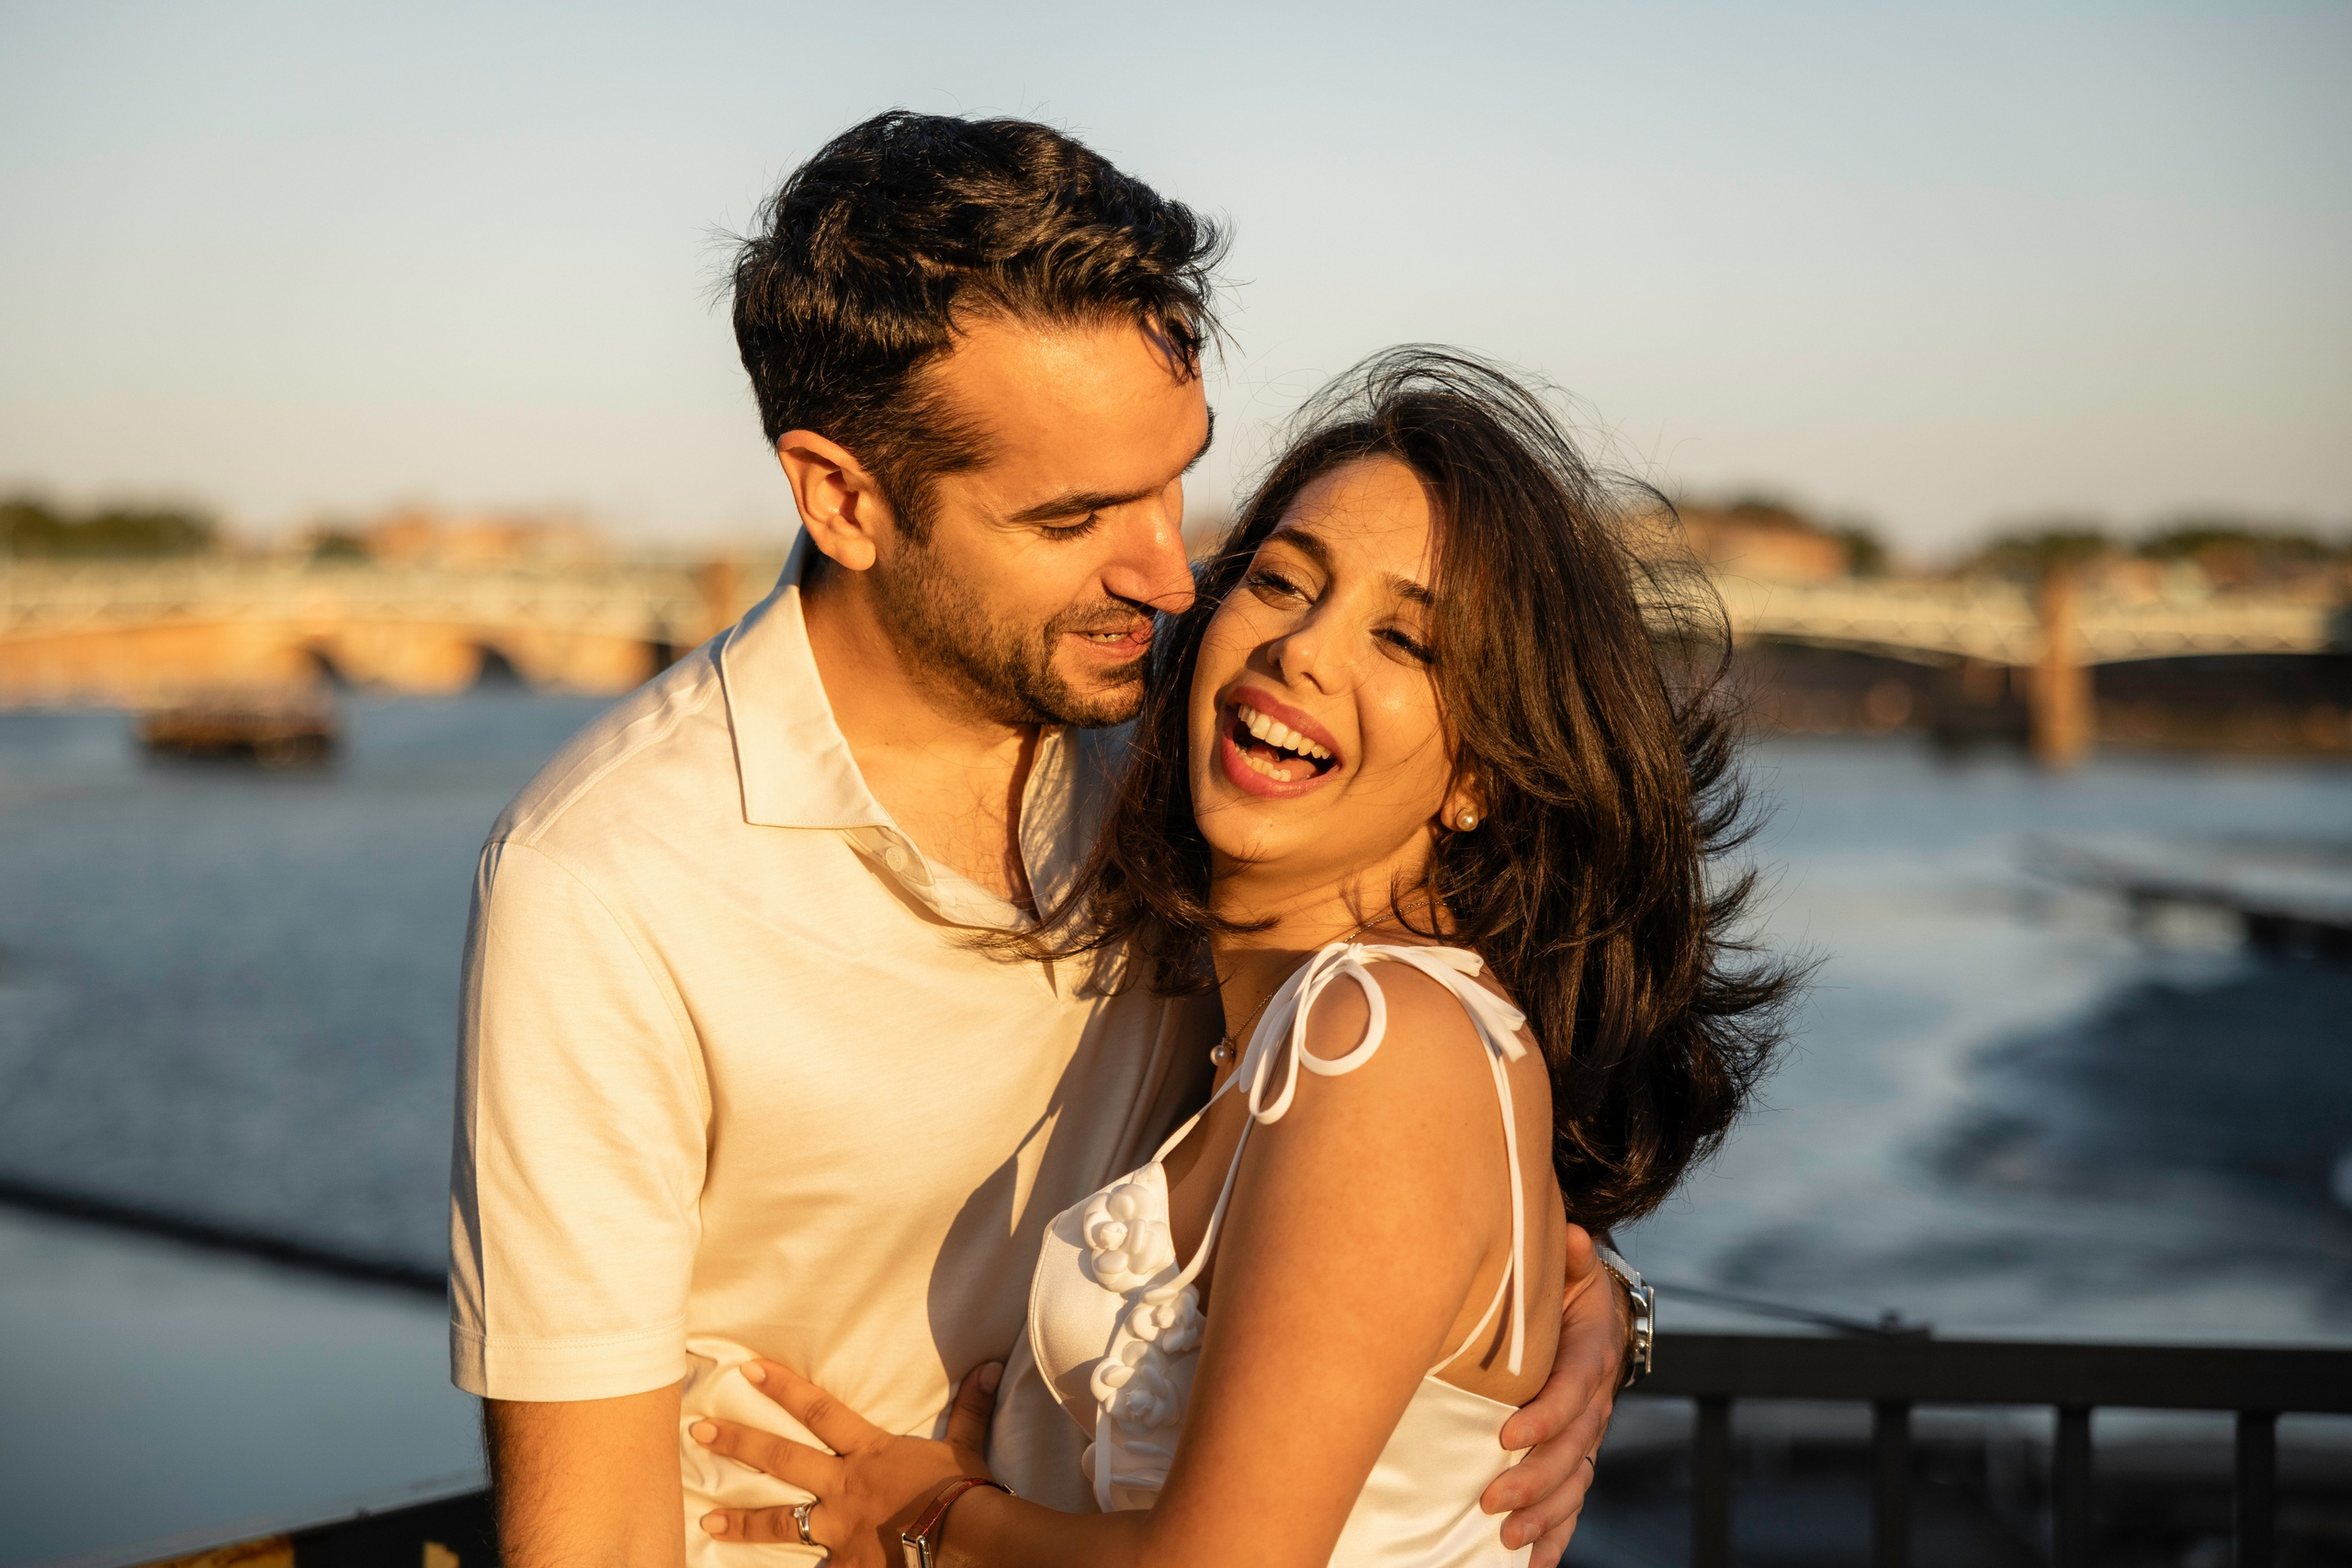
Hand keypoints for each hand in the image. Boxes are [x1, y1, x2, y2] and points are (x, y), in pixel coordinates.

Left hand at [692, 1358, 1002, 1565]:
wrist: (968, 1539)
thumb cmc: (964, 1492)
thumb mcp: (966, 1447)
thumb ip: (970, 1409)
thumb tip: (989, 1367)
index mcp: (870, 1451)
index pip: (819, 1409)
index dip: (781, 1387)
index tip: (745, 1369)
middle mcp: (845, 1485)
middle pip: (782, 1459)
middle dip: (738, 1444)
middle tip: (698, 1432)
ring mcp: (841, 1529)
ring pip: (782, 1522)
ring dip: (742, 1520)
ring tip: (708, 1519)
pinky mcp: (847, 1566)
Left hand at [1481, 1224, 1626, 1567]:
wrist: (1594, 1313)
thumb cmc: (1568, 1289)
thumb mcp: (1571, 1266)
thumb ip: (1572, 1257)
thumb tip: (1573, 1236)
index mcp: (1592, 1356)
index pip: (1574, 1392)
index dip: (1545, 1417)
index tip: (1506, 1436)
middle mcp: (1595, 1403)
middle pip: (1574, 1451)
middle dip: (1534, 1480)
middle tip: (1491, 1500)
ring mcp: (1588, 1435)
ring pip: (1575, 1483)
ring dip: (1544, 1516)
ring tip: (1506, 1538)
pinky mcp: (1575, 1456)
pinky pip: (1573, 1502)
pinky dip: (1556, 1536)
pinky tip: (1532, 1564)